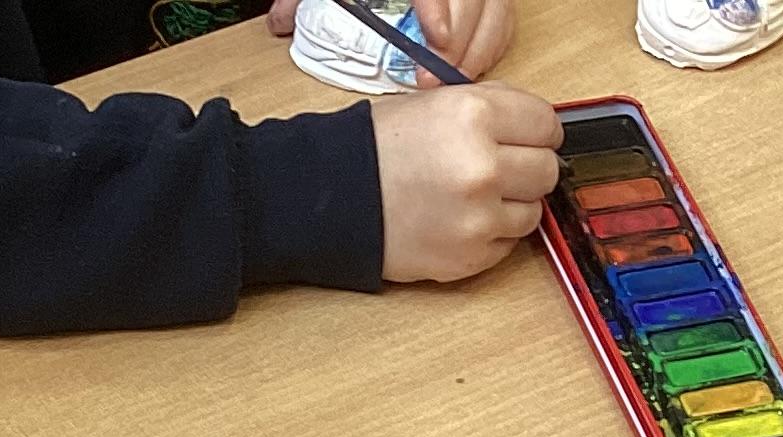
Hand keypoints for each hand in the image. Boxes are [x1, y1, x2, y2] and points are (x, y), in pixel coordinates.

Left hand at [272, 0, 512, 75]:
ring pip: (495, 12)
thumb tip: (280, 21)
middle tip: (435, 79)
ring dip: (476, 49)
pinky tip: (465, 72)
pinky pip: (502, 23)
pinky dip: (488, 48)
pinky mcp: (488, 4)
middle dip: (460, 40)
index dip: (440, 8)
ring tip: (449, 83)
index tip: (436, 39)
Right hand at [374, 84, 560, 283]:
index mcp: (474, 115)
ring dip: (512, 205)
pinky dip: (492, 234)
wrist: (333, 200)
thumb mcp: (436, 103)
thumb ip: (491, 108)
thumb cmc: (378, 149)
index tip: (527, 139)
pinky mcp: (471, 256)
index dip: (538, 132)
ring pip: (533, 211)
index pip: (547, 124)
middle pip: (547, 170)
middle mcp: (482, 166)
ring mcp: (479, 216)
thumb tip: (536, 125)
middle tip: (499, 170)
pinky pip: (508, 244)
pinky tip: (461, 220)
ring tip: (474, 197)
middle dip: (528, 168)